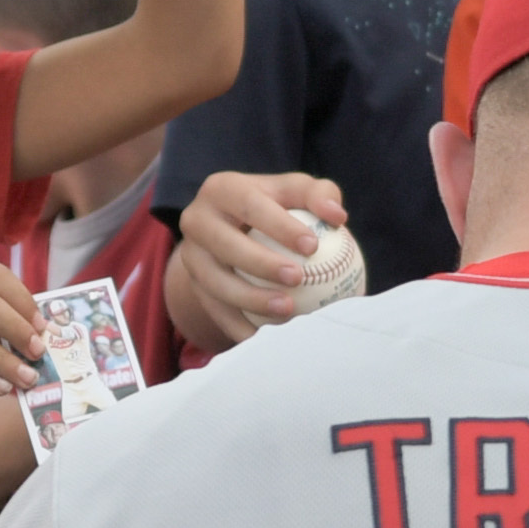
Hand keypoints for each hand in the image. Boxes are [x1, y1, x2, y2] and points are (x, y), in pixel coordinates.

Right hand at [170, 171, 347, 350]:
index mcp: (222, 189)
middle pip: (225, 245)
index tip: (312, 246)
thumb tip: (337, 216)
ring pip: (216, 282)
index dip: (280, 225)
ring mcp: (191, 256)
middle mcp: (197, 220)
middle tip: (298, 278)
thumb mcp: (295, 191)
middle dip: (260, 263)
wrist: (232, 231)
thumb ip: (319, 195)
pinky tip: (271, 338)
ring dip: (251, 300)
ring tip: (288, 310)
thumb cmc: (276, 207)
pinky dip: (242, 327)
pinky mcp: (193, 286)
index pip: (250, 205)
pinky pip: (216, 311)